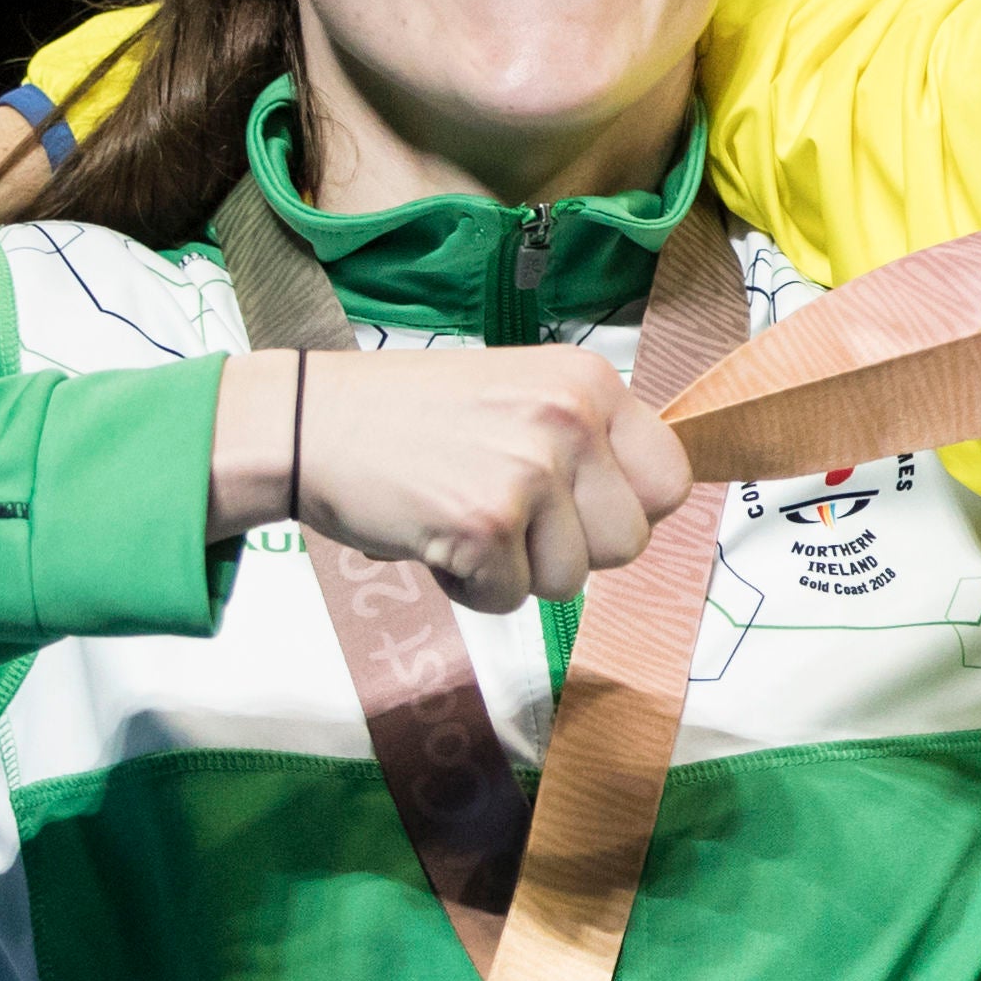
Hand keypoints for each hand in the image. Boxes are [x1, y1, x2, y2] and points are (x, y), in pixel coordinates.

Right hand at [209, 347, 693, 614]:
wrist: (309, 422)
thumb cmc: (412, 417)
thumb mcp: (520, 395)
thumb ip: (583, 440)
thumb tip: (642, 509)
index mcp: (589, 380)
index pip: (670, 480)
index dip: (626, 512)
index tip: (580, 512)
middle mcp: (570, 419)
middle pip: (628, 543)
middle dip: (570, 551)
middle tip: (509, 517)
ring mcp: (529, 471)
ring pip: (571, 580)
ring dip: (516, 571)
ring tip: (464, 517)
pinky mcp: (484, 525)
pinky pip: (510, 599)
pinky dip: (470, 588)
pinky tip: (436, 537)